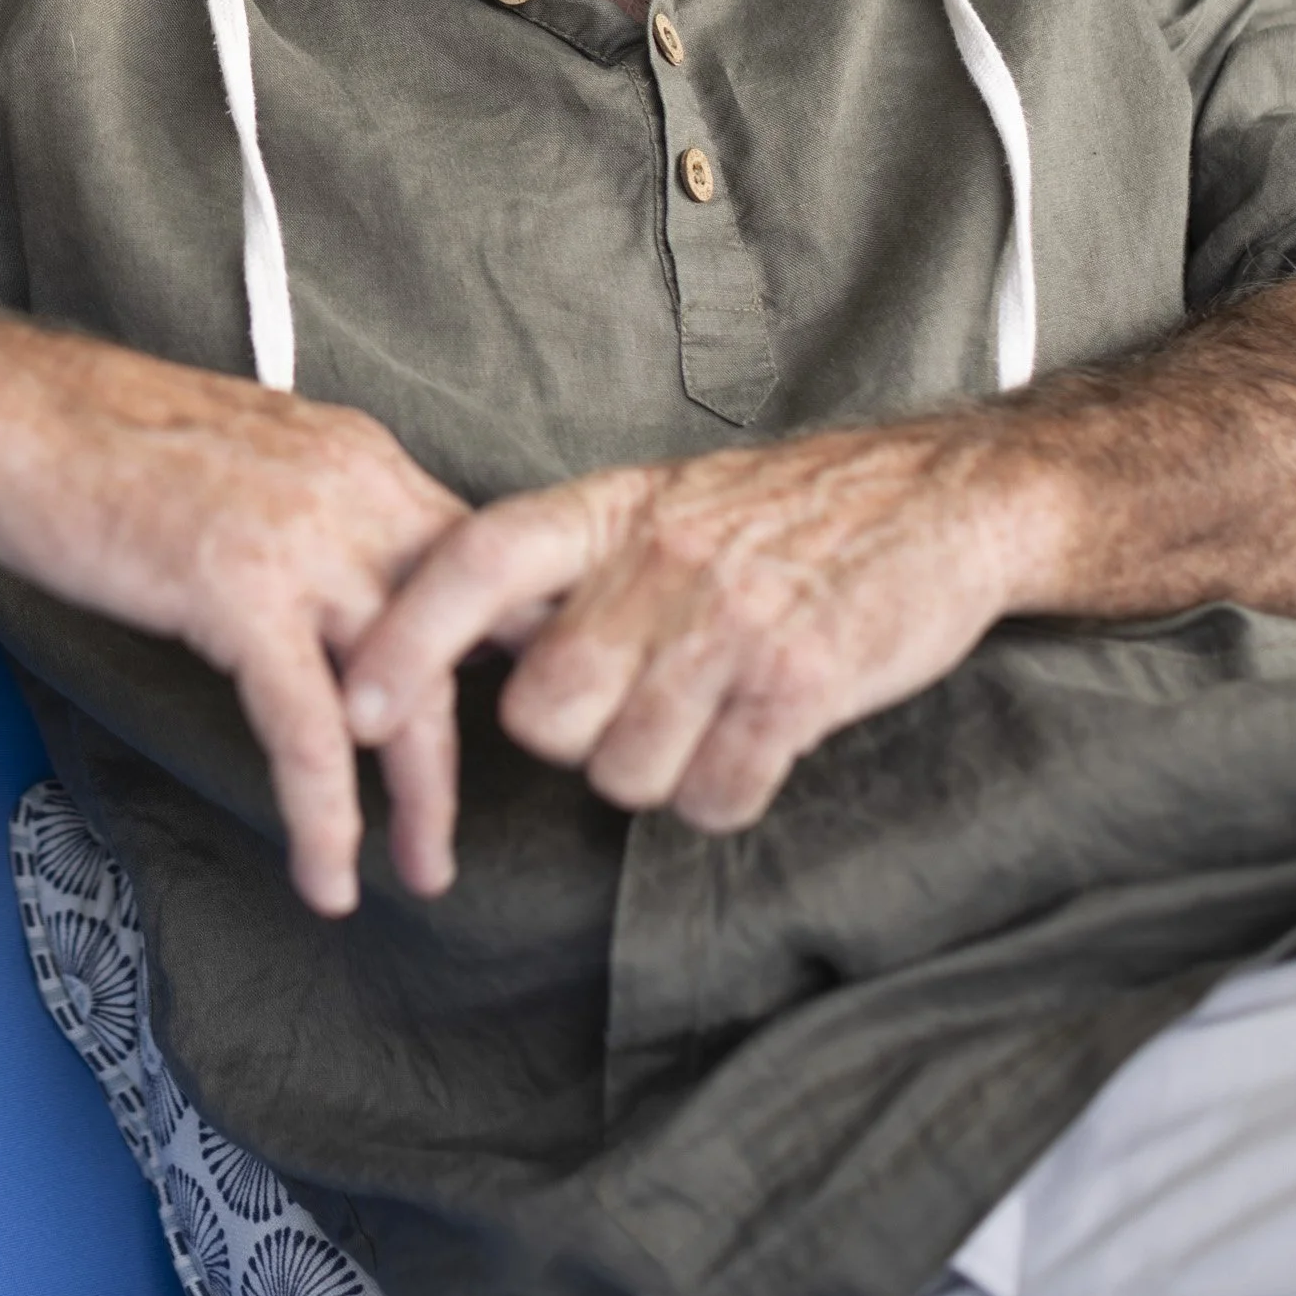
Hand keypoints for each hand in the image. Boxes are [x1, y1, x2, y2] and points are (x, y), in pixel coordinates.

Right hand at [0, 317, 467, 918]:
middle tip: (462, 825)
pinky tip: (326, 872)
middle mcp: (359, 494)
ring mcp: (305, 542)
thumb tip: (344, 582)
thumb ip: (317, 510)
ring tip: (421, 872)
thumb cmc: (103, 436)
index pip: (479, 563)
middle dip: (475, 741)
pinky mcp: (241, 593)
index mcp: (365, 460)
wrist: (7, 409)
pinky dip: (325, 815)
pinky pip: (309, 731)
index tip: (519, 718)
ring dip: (422, 800)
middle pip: (464, 637)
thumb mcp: (253, 455)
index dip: (509, 646)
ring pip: (406, 695)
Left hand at [341, 415, 1069, 848]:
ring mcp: (731, 622)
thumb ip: (575, 565)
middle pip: (542, 714)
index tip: (352, 706)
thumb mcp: (663, 502)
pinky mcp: (803, 682)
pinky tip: (756, 746)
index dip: (406, 639)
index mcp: (610, 509)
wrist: (943, 497)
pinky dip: (727, 795)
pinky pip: (716, 797)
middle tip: (629, 709)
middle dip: (573, 739)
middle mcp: (659, 560)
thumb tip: (473, 641)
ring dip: (657, 773)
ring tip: (706, 719)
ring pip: (624, 771)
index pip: (475, 560)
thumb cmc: (787, 513)